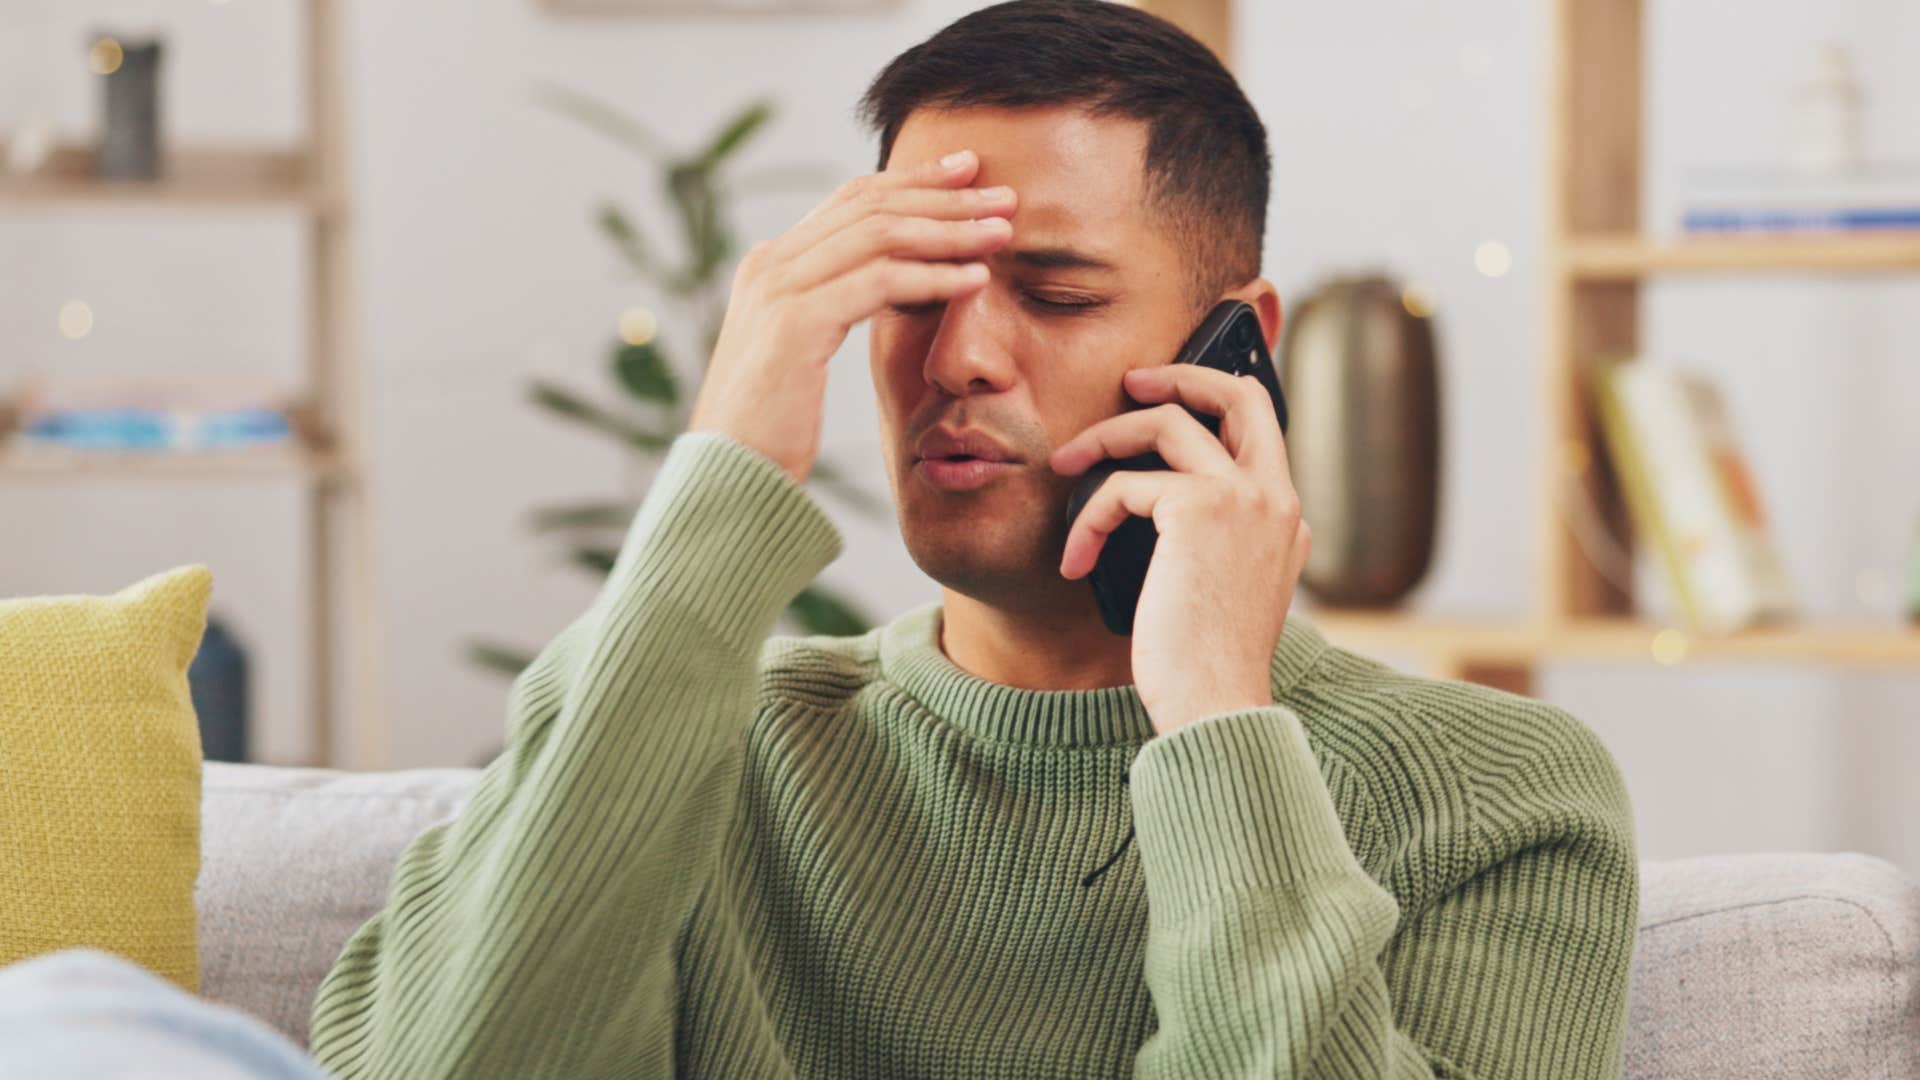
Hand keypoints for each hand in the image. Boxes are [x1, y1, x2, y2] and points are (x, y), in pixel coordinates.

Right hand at [688, 150, 1017, 482]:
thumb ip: (834, 307)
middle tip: (1003, 195)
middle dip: (944, 196)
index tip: (968, 174)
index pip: (852, 200)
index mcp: (772, 264)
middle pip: (871, 205)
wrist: (728, 476)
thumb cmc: (772, 428)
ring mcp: (779, 289)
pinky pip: (879, 283)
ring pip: (880, 235)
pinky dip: (934, 277)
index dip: (914, 181)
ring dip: (949, 230)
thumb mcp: (803, 352)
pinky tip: (976, 281)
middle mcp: (771, 264)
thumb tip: (895, 283)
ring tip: (1002, 233)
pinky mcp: (796, 324)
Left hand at [1049, 365, 1311, 734]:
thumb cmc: (1203, 664)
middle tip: (1129, 382)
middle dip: (1179, 374)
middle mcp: (1275, 498)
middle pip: (1237, 394)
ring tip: (1064, 466)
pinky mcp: (1198, 509)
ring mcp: (1243, 498)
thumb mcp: (1219, 590)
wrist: (1215, 705)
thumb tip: (1147, 502)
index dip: (1216, 398)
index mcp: (1286, 518)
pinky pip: (1124, 485)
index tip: (1169, 396)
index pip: (1260, 428)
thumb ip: (1207, 540)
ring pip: (1166, 423)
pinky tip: (1075, 562)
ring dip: (1104, 438)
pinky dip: (1088, 519)